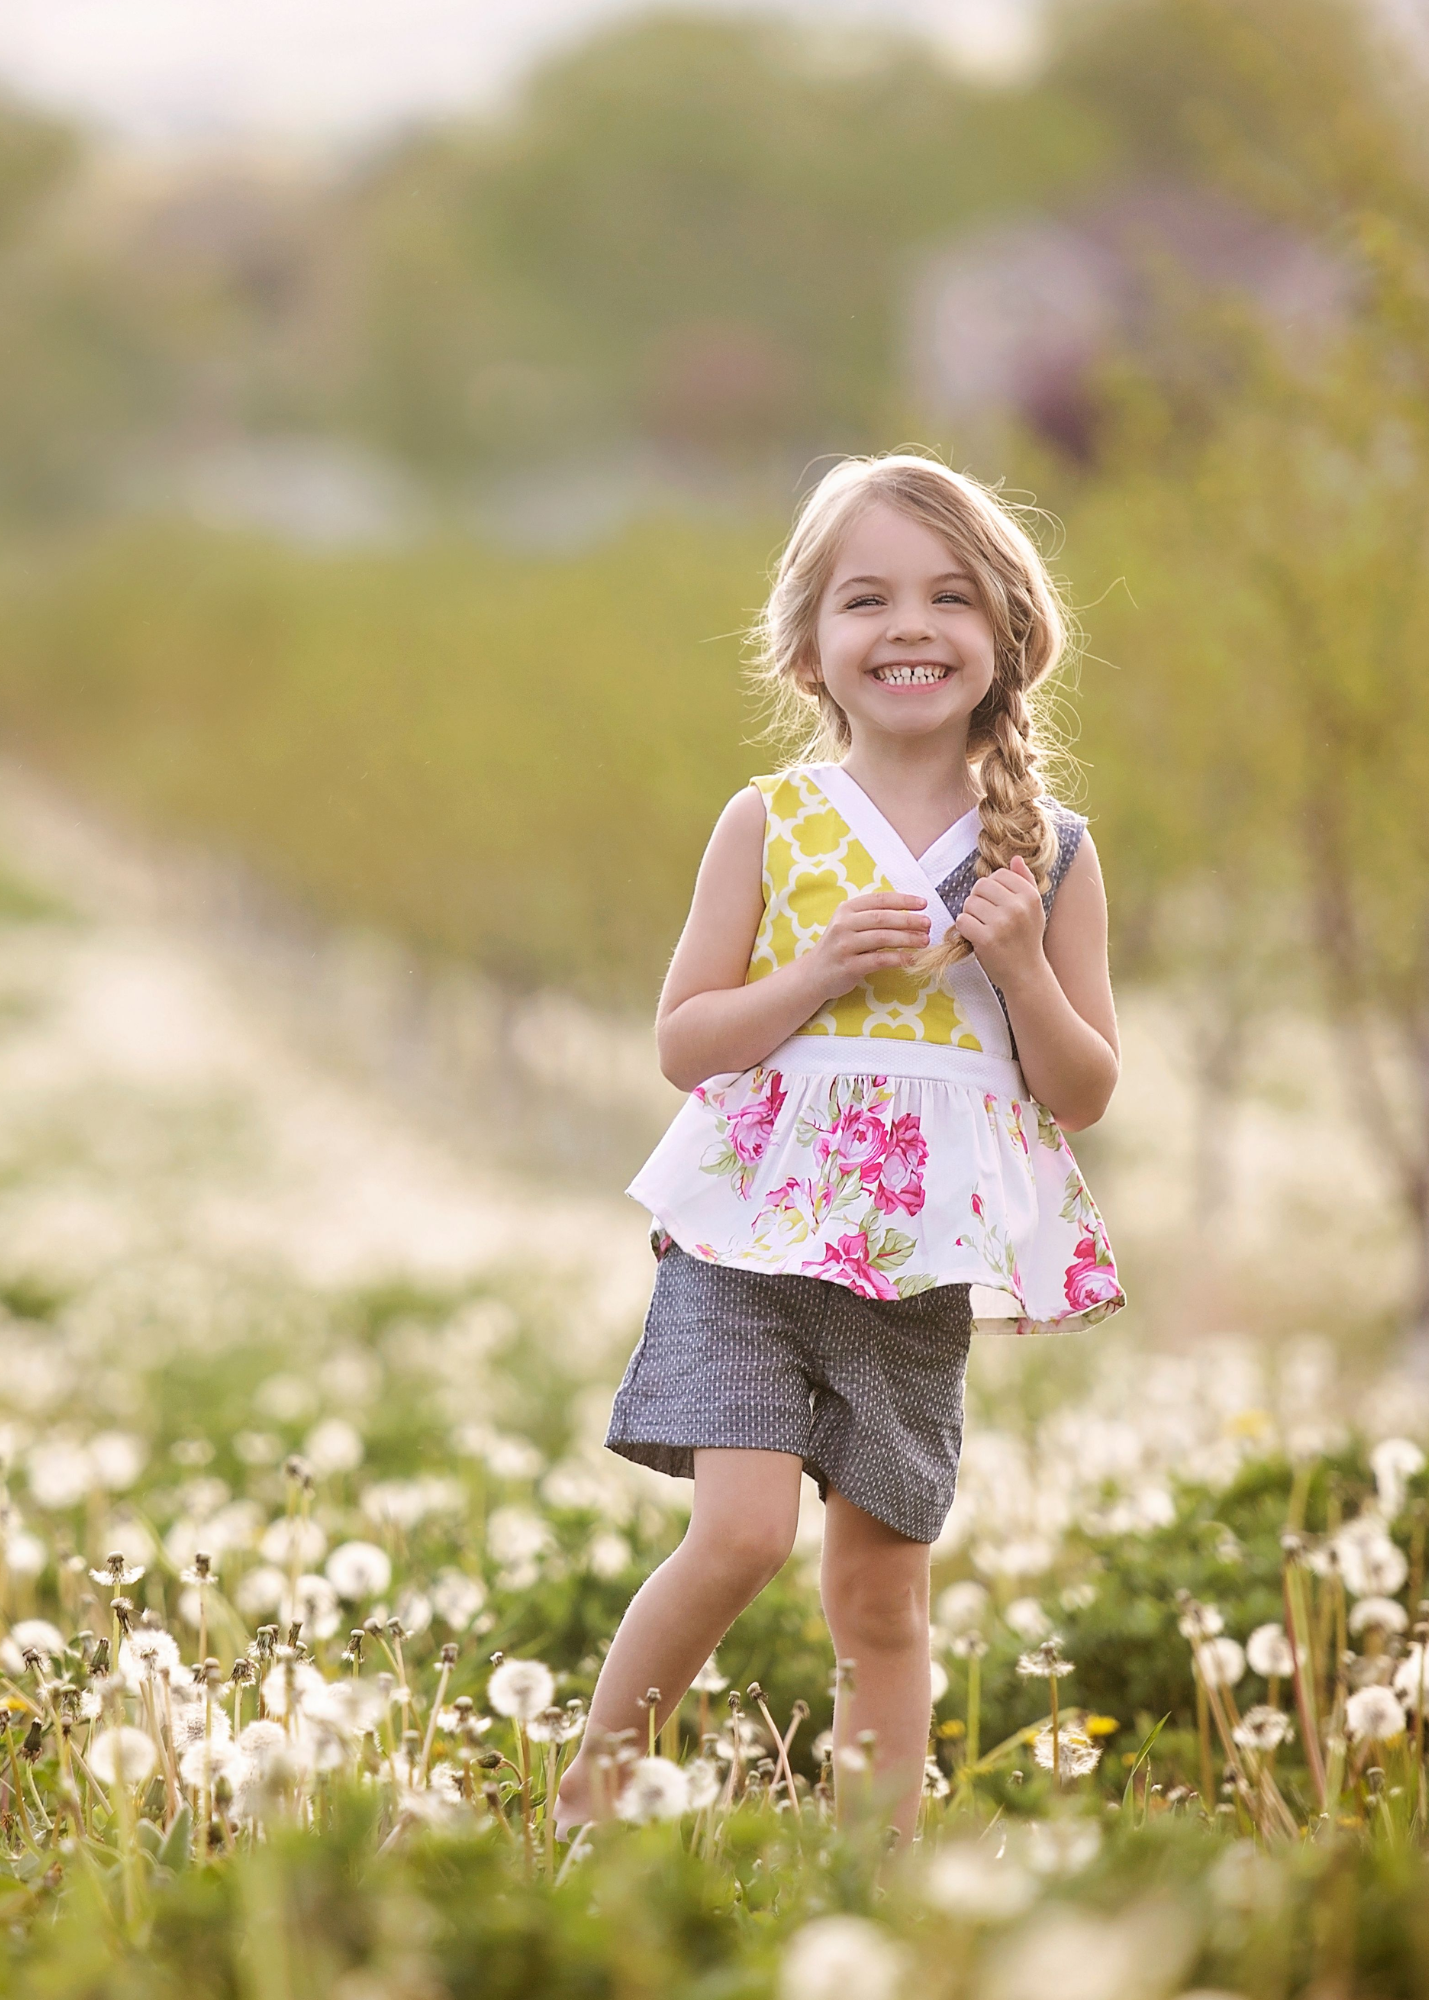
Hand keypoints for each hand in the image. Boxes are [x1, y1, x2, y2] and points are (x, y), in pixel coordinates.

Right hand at [805, 891, 930, 1001]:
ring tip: (925, 941)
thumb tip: (910, 916)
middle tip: (928, 924)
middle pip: (883, 918)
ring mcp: (844, 945)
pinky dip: (898, 958)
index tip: (923, 903)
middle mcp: (844, 924)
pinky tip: (912, 958)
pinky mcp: (848, 966)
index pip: (879, 900)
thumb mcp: (850, 926)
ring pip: (882, 938)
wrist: (813, 975)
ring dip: (907, 938)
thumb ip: (873, 918)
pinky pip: (879, 960)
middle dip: (909, 920)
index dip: (903, 900)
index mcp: (846, 910)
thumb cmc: (838, 948)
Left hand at [954, 854, 1045, 987]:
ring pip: (969, 903)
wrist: (1026, 974)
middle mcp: (1018, 907)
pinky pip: (962, 921)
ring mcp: (1002, 923)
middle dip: (978, 899)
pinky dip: (964, 929)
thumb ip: (1025, 881)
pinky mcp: (987, 939)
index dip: (992, 888)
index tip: (997, 904)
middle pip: (980, 886)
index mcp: (1030, 896)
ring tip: (983, 927)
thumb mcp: (1034, 909)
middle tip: (986, 916)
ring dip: (970, 915)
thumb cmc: (1026, 939)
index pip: (999, 874)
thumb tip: (1015, 858)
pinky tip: (975, 936)